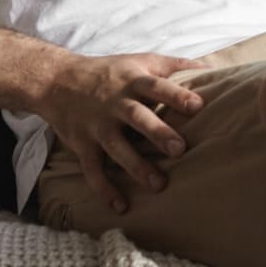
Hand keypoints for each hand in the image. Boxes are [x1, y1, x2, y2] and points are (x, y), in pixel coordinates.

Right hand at [34, 52, 213, 213]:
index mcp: (132, 81)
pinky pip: (93, 170)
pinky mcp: (82, 144)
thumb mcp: (139, 60)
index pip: (156, 86)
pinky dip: (105, 189)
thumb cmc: (108, 72)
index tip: (198, 105)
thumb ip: (173, 65)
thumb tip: (209, 67)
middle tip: (180, 149)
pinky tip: (122, 206)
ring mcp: (96, 125)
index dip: (176, 95)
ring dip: (136, 166)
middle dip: (158, 133)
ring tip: (159, 185)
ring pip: (117, 147)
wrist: (56, 80)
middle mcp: (114, 103)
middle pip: (137, 117)